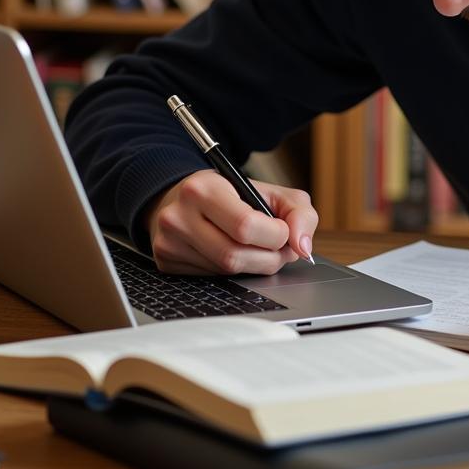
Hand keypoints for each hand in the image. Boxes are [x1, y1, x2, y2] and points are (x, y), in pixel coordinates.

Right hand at [145, 170, 318, 275]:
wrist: (186, 196)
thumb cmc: (233, 194)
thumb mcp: (271, 191)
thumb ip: (299, 212)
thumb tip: (303, 248)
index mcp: (204, 188)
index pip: (246, 226)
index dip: (275, 236)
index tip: (283, 231)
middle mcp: (179, 215)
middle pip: (235, 256)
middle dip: (268, 258)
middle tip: (279, 248)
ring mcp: (169, 242)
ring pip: (225, 272)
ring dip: (253, 266)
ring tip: (260, 249)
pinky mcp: (166, 262)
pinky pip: (211, 279)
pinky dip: (232, 272)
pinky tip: (234, 252)